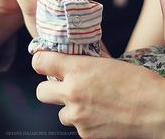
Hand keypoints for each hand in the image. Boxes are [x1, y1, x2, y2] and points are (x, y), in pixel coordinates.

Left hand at [32, 51, 164, 138]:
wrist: (156, 109)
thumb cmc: (136, 82)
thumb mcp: (106, 63)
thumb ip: (83, 65)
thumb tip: (71, 65)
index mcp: (77, 69)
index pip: (40, 61)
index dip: (40, 61)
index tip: (43, 62)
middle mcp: (72, 92)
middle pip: (40, 91)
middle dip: (49, 88)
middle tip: (63, 87)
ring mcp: (78, 116)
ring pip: (60, 113)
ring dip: (71, 108)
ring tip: (91, 104)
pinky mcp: (86, 134)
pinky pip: (77, 127)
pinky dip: (86, 123)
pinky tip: (102, 116)